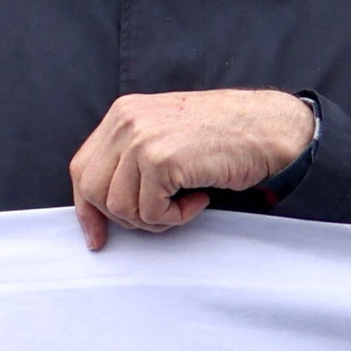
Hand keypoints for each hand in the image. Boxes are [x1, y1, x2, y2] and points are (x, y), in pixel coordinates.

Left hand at [67, 90, 320, 245]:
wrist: (267, 127)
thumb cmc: (223, 135)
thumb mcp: (164, 134)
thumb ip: (131, 157)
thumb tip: (103, 205)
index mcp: (122, 113)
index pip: (82, 168)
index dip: (87, 209)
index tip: (97, 237)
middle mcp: (126, 122)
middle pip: (94, 192)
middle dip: (125, 217)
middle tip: (161, 213)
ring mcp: (142, 139)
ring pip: (121, 208)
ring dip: (155, 219)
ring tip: (184, 202)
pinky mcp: (162, 160)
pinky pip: (152, 213)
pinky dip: (176, 217)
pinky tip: (198, 198)